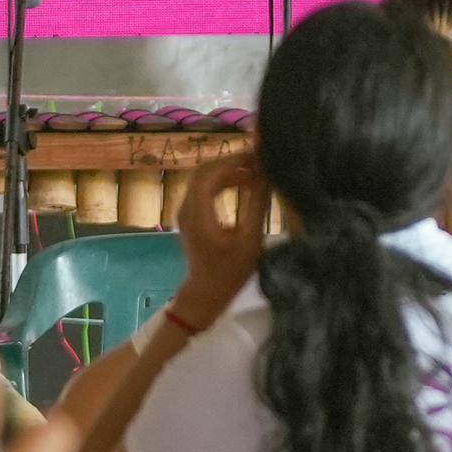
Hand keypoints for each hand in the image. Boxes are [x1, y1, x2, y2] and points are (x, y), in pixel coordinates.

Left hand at [172, 153, 270, 320]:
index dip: (233, 161)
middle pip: (204, 171)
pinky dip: (223, 182)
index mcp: (198, 213)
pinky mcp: (191, 216)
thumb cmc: (230, 271)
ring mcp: (186, 211)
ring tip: (255, 172)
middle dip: (231, 162)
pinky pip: (204, 189)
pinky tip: (243, 184)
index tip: (257, 157)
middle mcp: (186, 208)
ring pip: (203, 178)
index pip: (210, 174)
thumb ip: (257, 206)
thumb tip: (266, 177)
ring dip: (228, 172)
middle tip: (257, 161)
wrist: (206, 294)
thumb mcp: (250, 240)